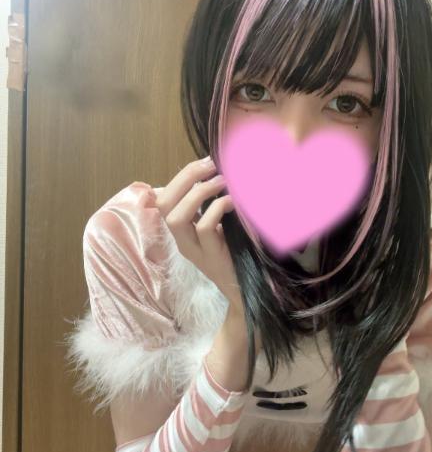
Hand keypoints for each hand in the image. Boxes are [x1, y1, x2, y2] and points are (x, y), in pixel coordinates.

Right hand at [154, 157, 244, 315]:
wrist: (247, 289)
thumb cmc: (237, 253)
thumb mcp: (223, 225)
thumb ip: (216, 205)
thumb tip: (223, 173)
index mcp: (183, 230)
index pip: (165, 197)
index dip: (182, 176)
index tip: (206, 162)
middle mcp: (182, 240)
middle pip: (164, 203)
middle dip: (185, 178)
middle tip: (210, 166)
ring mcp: (194, 250)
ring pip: (175, 217)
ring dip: (198, 193)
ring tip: (221, 182)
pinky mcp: (211, 258)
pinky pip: (205, 228)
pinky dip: (217, 209)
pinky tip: (232, 203)